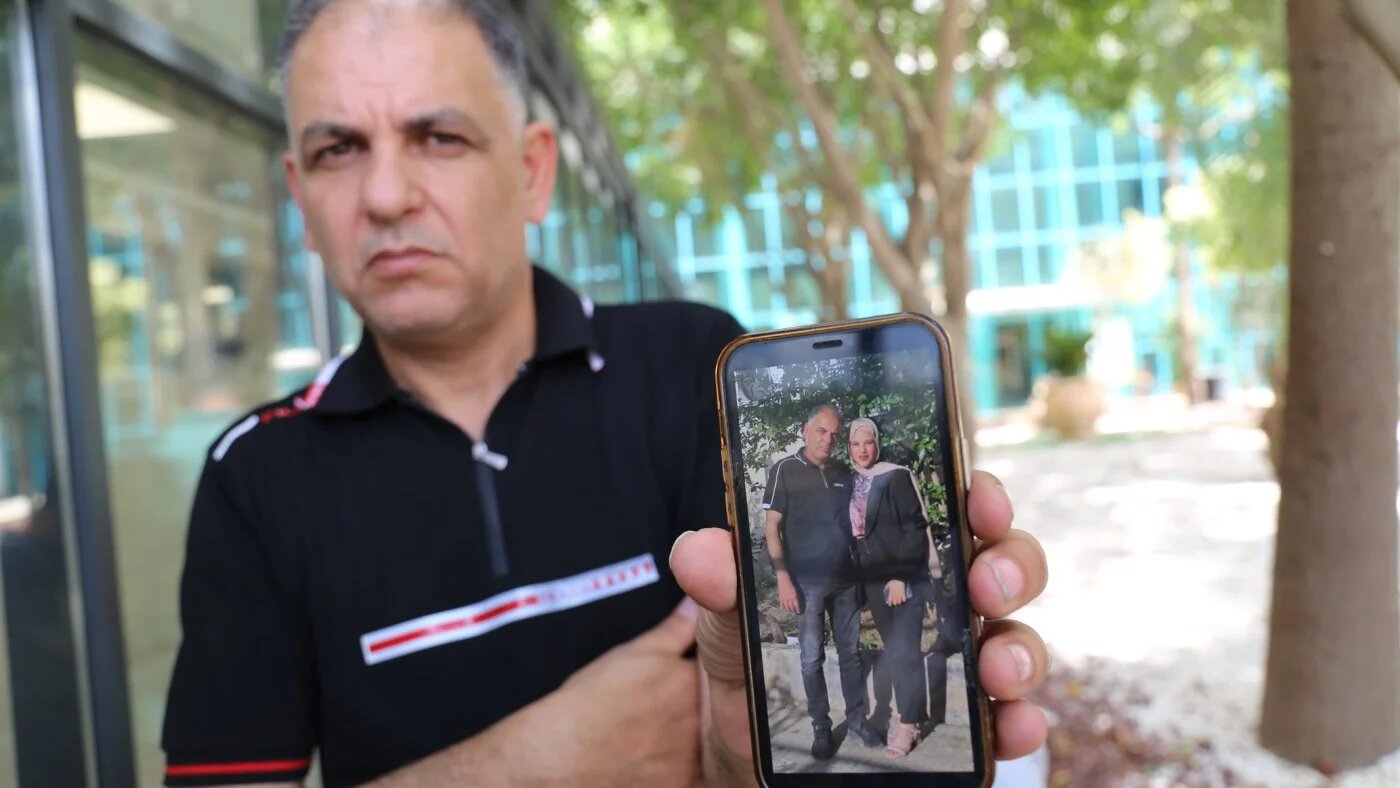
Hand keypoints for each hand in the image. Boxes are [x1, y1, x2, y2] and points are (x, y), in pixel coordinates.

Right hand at [527, 599, 702, 785]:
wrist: (564, 755)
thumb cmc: (590, 703)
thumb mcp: (634, 653)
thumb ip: (674, 629)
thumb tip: (694, 605)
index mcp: (689, 681)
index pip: (707, 672)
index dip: (692, 675)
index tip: (670, 681)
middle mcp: (698, 719)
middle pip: (706, 709)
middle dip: (691, 708)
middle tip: (654, 710)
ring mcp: (691, 757)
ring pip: (698, 743)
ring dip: (685, 739)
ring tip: (648, 737)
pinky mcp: (681, 785)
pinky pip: (692, 776)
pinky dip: (677, 769)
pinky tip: (653, 760)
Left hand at [671, 470, 1049, 784]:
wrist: (744, 770)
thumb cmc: (749, 684)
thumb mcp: (727, 632)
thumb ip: (721, 586)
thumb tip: (700, 548)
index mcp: (881, 564)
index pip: (942, 513)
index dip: (976, 496)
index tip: (975, 496)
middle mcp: (928, 607)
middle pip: (997, 567)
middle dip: (1011, 564)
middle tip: (986, 584)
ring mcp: (950, 668)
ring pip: (1013, 638)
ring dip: (1019, 646)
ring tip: (996, 666)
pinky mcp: (958, 730)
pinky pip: (1007, 719)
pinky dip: (1018, 722)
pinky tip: (1011, 725)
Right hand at [775, 572, 800, 614]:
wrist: (784, 577)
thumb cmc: (792, 581)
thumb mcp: (798, 589)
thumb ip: (799, 596)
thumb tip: (800, 602)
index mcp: (794, 596)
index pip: (797, 606)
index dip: (799, 610)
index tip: (801, 613)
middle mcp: (789, 598)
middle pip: (792, 608)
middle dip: (795, 612)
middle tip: (797, 614)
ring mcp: (783, 598)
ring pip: (787, 608)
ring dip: (790, 611)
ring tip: (792, 612)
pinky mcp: (780, 597)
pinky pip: (782, 605)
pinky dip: (784, 608)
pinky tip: (786, 609)